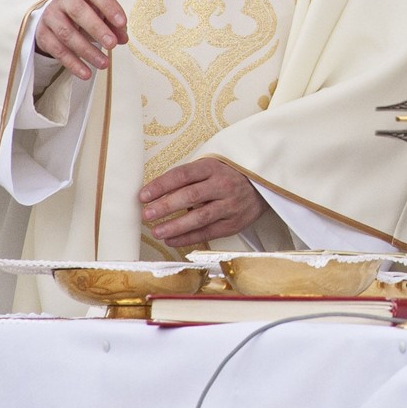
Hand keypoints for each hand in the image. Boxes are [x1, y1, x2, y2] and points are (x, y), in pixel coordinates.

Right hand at [36, 0, 128, 80]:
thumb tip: (123, 38)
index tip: (122, 23)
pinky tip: (86, 73)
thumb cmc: (85, 12)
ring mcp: (51, 16)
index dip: (109, 7)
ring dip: (87, 50)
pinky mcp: (43, 34)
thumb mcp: (101, 13)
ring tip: (104, 63)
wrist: (56, 15)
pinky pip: (57, 50)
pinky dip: (73, 63)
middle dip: (96, 29)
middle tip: (112, 44)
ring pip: (67, 33)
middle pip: (78, 11)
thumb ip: (114, 24)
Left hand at [138, 157, 267, 247]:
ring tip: (157, 232)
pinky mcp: (234, 223)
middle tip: (146, 214)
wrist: (263, 186)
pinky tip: (171, 240)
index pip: (183, 175)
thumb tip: (155, 194)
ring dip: (175, 226)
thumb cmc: (228, 176)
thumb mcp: (210, 168)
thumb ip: (188, 178)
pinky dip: (187, 238)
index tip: (143, 195)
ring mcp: (230, 205)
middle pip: (190, 196)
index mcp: (213, 167)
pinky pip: (207, 232)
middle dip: (165, 206)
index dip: (161, 185)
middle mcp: (223, 185)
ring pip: (199, 217)